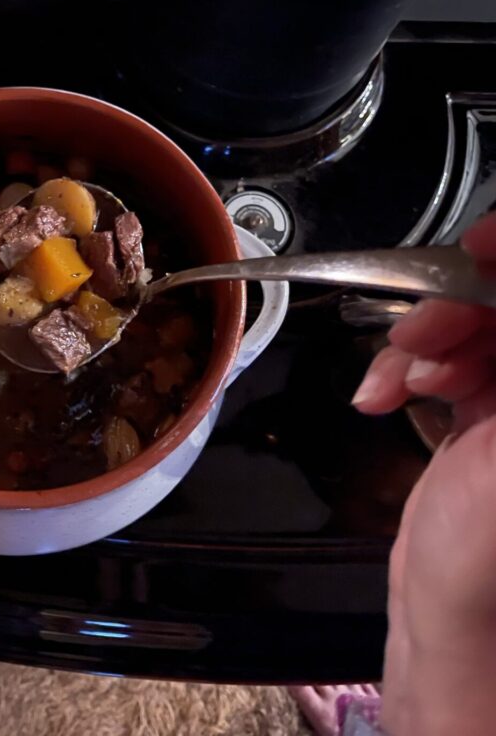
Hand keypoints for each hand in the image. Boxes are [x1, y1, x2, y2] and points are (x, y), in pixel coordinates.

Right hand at [352, 212, 495, 735]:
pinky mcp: (485, 411)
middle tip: (419, 331)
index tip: (476, 247)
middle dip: (463, 303)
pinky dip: (404, 369)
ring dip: (425, 340)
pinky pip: (442, 358)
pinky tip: (382, 397)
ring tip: (402, 378)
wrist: (449, 619)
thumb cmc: (493, 555)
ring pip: (475, 323)